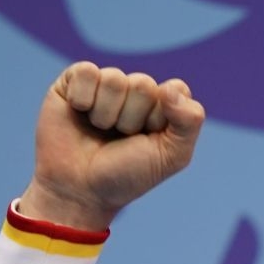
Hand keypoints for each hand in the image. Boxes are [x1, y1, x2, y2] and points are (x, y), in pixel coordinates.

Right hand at [17, 62, 205, 232]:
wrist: (79, 191)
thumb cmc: (126, 175)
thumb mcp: (171, 157)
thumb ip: (189, 122)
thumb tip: (170, 87)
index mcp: (162, 105)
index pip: (175, 89)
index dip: (161, 118)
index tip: (149, 141)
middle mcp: (135, 91)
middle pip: (143, 84)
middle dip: (132, 119)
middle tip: (120, 139)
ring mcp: (105, 84)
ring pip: (114, 79)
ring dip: (106, 114)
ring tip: (99, 131)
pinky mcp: (74, 81)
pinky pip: (86, 71)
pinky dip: (82, 99)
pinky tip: (79, 113)